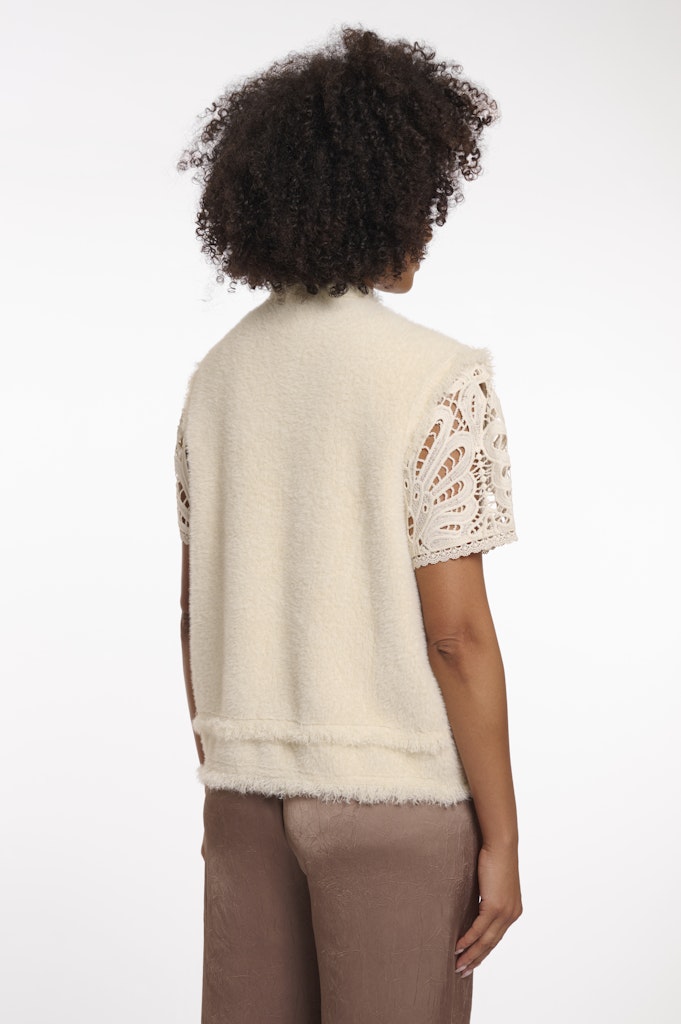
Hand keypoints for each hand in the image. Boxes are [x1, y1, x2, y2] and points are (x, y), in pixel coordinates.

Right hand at [453, 843, 522, 976]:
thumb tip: (475, 907)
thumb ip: (487, 898)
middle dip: (476, 959)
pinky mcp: (495, 906)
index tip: (472, 962)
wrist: (501, 845)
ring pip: (486, 941)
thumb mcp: (492, 883)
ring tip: (458, 965)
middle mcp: (511, 915)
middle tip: (462, 971)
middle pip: (492, 944)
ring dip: (471, 955)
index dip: (484, 951)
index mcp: (513, 911)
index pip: (496, 937)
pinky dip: (468, 939)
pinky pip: (480, 929)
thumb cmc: (495, 858)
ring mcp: (505, 912)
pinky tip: (458, 946)